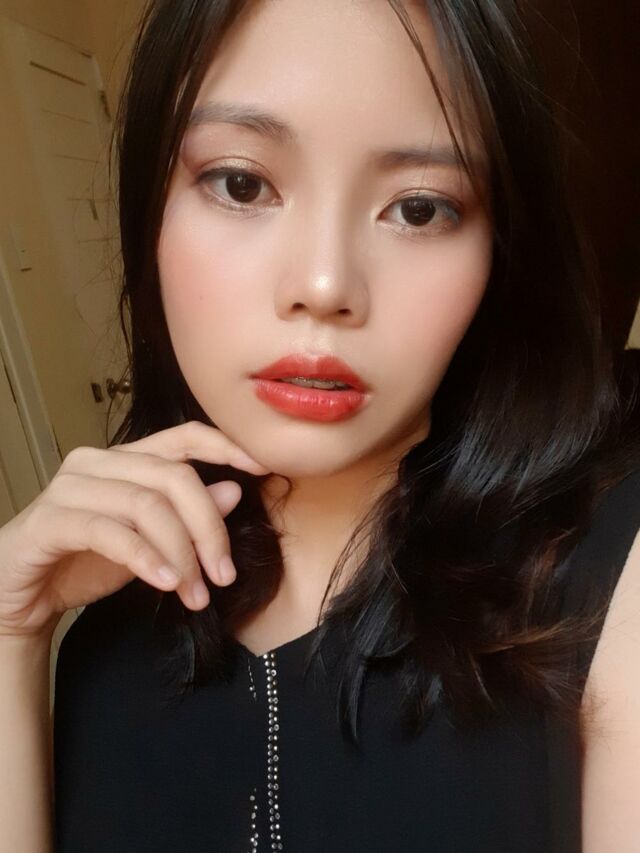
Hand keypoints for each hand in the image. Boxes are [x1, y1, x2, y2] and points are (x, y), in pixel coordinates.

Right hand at [0, 421, 269, 639]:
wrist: (21, 595)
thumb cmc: (87, 560)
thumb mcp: (151, 540)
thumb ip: (187, 515)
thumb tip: (235, 490)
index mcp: (125, 458)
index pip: (184, 437)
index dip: (226, 446)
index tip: (266, 468)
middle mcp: (97, 462)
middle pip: (174, 477)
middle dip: (208, 528)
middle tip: (223, 574)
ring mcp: (70, 488)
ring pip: (147, 505)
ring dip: (181, 553)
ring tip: (196, 592)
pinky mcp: (49, 520)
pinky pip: (110, 532)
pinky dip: (145, 558)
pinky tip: (165, 584)